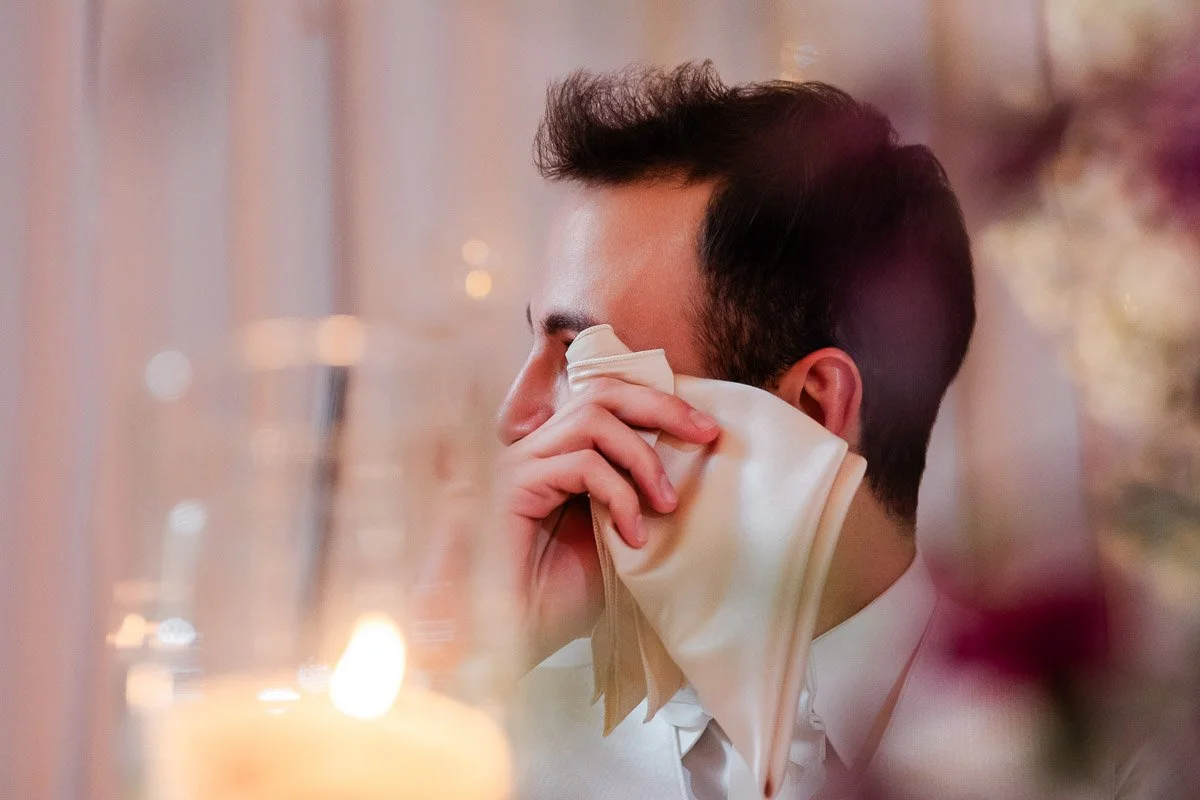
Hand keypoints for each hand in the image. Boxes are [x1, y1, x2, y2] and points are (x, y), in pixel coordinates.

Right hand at [495, 377, 719, 668]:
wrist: (512, 636)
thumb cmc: (560, 598)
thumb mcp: (614, 539)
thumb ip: (636, 498)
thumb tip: (688, 473)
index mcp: (561, 456)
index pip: (608, 402)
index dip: (659, 405)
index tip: (707, 429)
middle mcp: (538, 450)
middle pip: (602, 394)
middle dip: (661, 406)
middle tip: (706, 433)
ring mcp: (522, 463)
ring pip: (593, 420)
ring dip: (643, 458)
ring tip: (667, 504)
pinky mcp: (515, 484)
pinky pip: (583, 465)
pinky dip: (620, 495)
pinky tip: (632, 537)